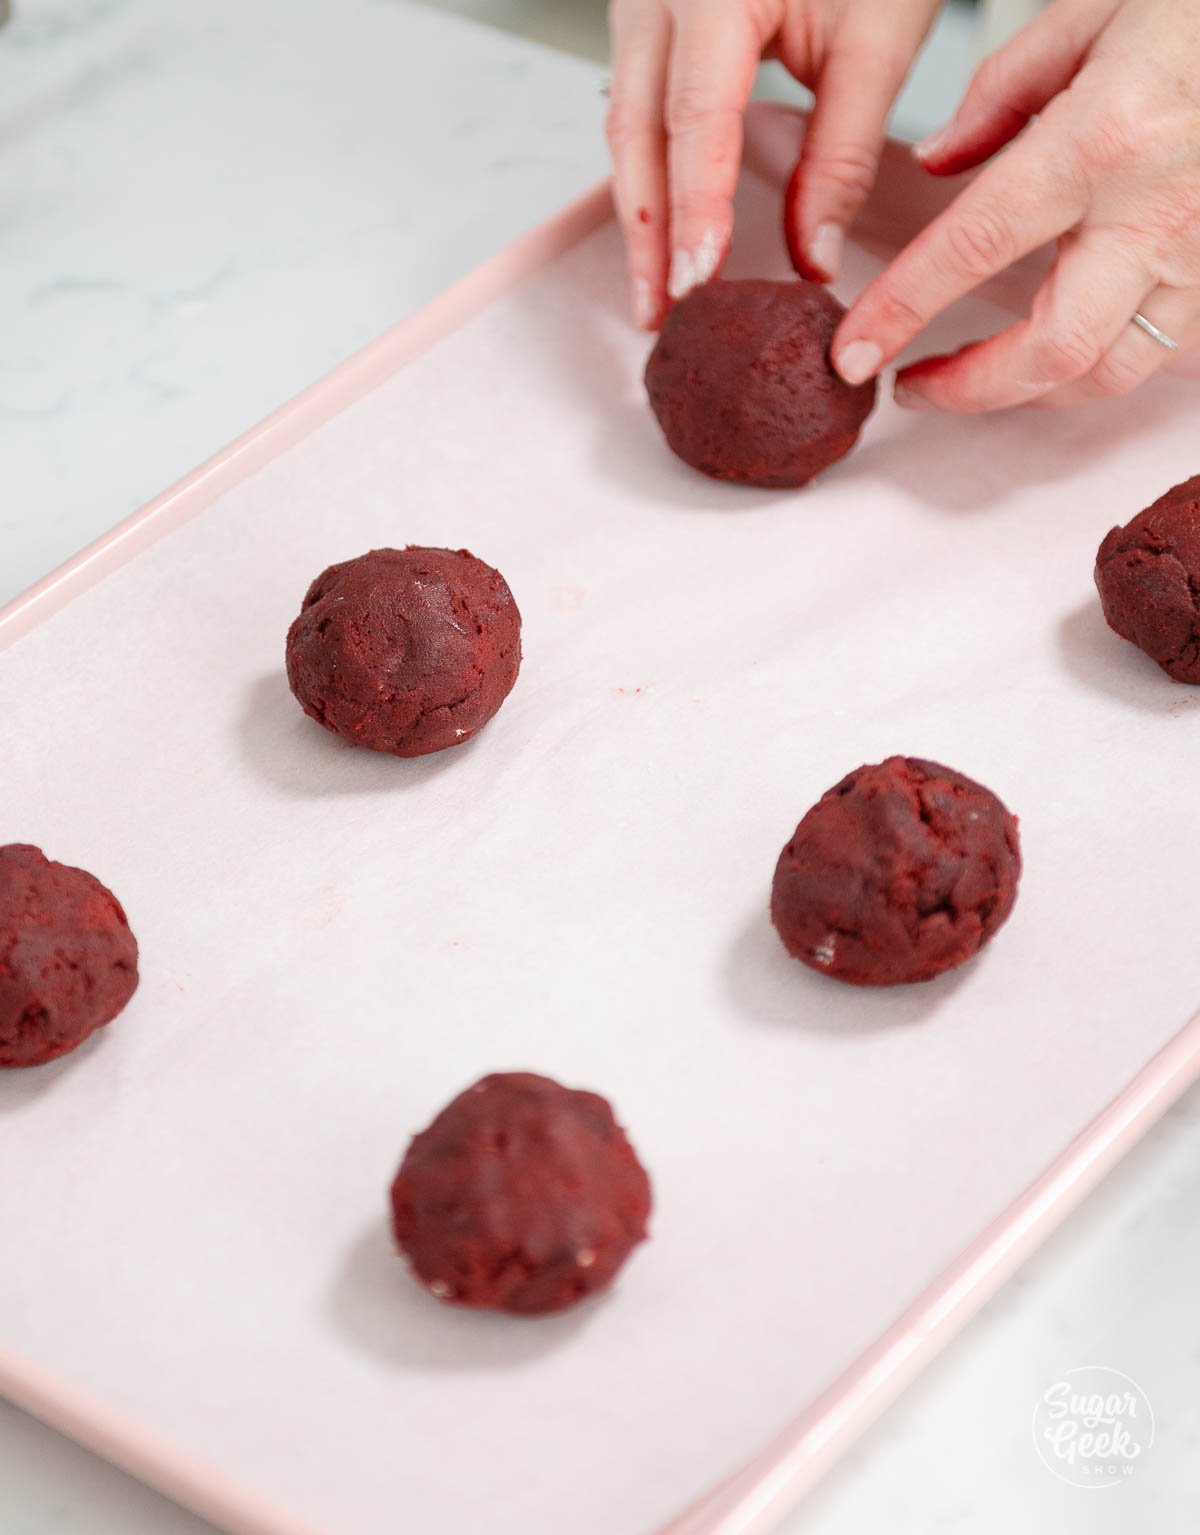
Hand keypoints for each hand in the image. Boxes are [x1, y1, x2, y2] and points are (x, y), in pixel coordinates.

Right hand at [606, 0, 941, 327]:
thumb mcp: (877, 40)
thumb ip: (840, 155)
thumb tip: (813, 258)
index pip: (695, 120)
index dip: (694, 210)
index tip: (698, 282)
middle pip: (636, 133)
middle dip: (648, 233)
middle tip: (659, 314)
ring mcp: (642, 1)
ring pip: (625, 126)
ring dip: (641, 213)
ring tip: (657, 292)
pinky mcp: (649, 18)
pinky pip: (636, 107)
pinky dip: (651, 174)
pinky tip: (666, 228)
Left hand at [833, 0, 1199, 410]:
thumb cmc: (1199, 10)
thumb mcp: (1090, 14)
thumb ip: (1000, 94)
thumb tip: (936, 165)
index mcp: (1104, 139)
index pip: (975, 247)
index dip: (903, 310)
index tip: (852, 352)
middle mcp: (1156, 213)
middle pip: (1052, 349)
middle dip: (969, 389)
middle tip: (910, 389)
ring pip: (1108, 373)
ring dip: (1028, 394)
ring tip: (971, 380)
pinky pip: (1157, 355)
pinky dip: (1093, 370)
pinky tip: (1051, 354)